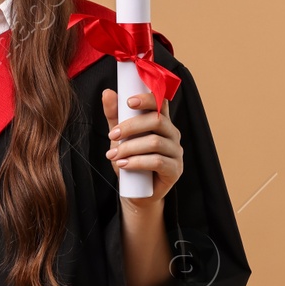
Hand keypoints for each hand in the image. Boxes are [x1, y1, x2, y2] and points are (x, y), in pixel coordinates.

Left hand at [101, 89, 183, 208]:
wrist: (136, 192)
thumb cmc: (130, 160)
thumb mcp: (119, 137)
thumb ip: (114, 116)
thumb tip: (108, 93)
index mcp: (161, 121)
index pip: (161, 102)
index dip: (148, 98)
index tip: (129, 102)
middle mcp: (172, 134)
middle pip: (156, 121)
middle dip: (131, 126)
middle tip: (112, 135)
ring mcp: (176, 152)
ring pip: (155, 142)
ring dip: (130, 147)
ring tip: (113, 155)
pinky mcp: (175, 170)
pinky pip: (158, 161)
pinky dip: (137, 162)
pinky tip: (124, 165)